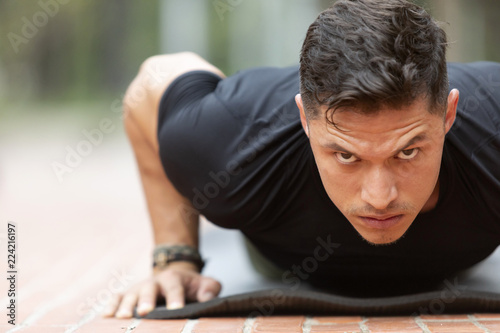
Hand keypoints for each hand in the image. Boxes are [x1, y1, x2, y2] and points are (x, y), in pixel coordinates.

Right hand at [102, 262, 221, 317]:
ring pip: (130, 294)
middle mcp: (153, 282)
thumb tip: (207, 298)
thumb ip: (210, 289)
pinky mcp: (128, 295)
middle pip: (149, 290)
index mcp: (173, 278)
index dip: (176, 298)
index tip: (177, 309)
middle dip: (147, 300)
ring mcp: (139, 288)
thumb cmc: (192, 285)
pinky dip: (111, 305)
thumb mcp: (206, 284)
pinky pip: (116, 298)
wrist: (175, 275)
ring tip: (123, 316)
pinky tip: (106, 316)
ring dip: (126, 305)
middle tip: (146, 311)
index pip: (175, 288)